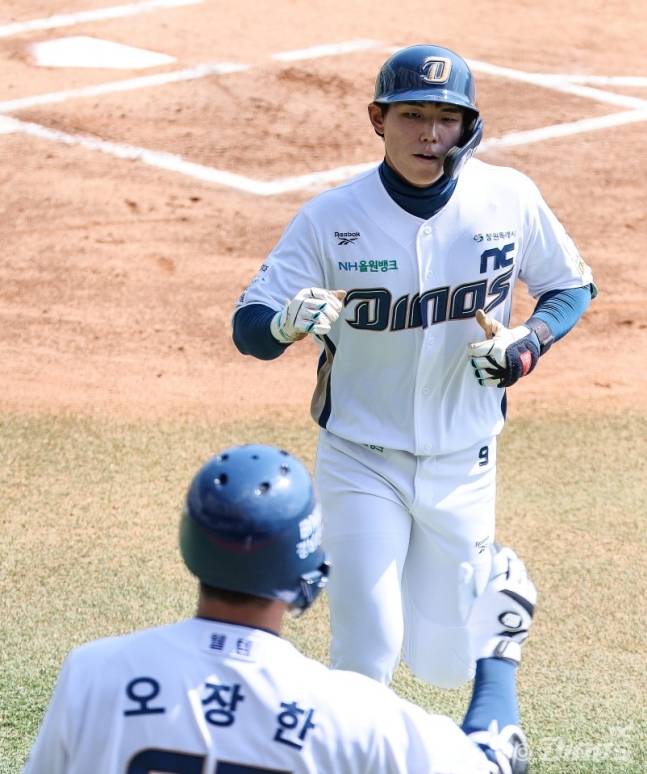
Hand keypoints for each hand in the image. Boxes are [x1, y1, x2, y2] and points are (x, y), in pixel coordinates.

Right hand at [270, 288, 345, 343]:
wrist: (288, 324)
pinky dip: (322, 328)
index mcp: (306, 293)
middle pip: (322, 305)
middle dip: (332, 312)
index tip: (338, 308)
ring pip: (318, 316)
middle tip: (334, 317)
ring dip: (327, 321)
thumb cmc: (307, 310)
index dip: (333, 301)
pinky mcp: (297, 324)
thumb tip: (343, 293)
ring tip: (328, 322)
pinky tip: (326, 328)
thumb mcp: (316, 300)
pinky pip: (312, 326)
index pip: (323, 294)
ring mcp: (298, 313)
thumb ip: (330, 296)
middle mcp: (301, 301)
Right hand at [460, 545, 536, 664]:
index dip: (497, 551)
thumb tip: (465, 564)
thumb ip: (465, 582)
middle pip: (514, 564)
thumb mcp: (466, 603)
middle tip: (503, 552)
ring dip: (517, 566)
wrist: (494, 645)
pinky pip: (529, 586)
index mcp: (496, 586)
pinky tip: (519, 579)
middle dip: (508, 556)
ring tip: (511, 563)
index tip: (493, 546)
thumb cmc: (476, 623)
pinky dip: (524, 579)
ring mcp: (523, 597)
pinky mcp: (530, 605)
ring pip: (523, 573)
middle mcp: (512, 589)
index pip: (500, 560)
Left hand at [467, 310, 539, 387]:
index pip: (473, 350)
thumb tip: (478, 311)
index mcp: (496, 347)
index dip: (471, 347)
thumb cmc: (508, 338)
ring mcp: (501, 371)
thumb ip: (486, 322)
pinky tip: (486, 370)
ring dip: (478, 368)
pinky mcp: (503, 379)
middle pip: (475, 362)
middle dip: (474, 358)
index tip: (473, 346)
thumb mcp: (498, 329)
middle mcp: (498, 360)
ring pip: (479, 373)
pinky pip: (486, 382)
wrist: (527, 350)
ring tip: (481, 362)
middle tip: (477, 355)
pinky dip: (483, 378)